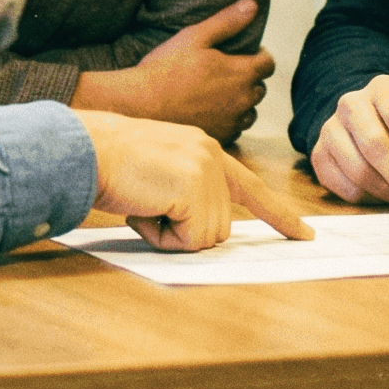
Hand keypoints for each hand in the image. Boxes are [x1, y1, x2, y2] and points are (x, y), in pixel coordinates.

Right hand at [73, 0, 278, 141]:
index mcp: (241, 74)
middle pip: (259, 87)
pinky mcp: (220, 138)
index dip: (258, 55)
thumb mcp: (195, 37)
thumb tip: (252, 5)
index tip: (242, 52)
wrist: (141, 105)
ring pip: (249, 110)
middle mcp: (243, 101)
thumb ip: (227, 22)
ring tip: (215, 92)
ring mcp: (232, 122)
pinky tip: (206, 110)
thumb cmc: (166, 69)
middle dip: (247, 78)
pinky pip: (234, 128)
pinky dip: (227, 119)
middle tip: (223, 70)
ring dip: (239, 101)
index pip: (268, 64)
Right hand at [73, 109, 313, 250]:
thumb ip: (187, 190)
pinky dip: (162, 237)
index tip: (304, 233)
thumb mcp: (158, 169)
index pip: (250, 186)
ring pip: (206, 237)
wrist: (83, 150)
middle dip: (181, 230)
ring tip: (142, 204)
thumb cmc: (108, 163)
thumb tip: (204, 229)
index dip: (278, 214)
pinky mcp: (194, 188)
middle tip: (146, 205)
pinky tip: (142, 210)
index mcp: (204, 148)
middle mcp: (211, 155)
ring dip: (169, 234)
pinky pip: (190, 240)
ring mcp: (206, 171)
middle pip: (219, 226)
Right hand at [310, 74, 388, 208]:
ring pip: (357, 168)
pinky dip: (367, 198)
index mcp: (383, 89)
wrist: (375, 127)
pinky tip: (383, 195)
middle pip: (374, 143)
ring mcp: (330, 128)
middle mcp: (351, 103)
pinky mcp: (319, 154)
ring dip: (386, 191)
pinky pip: (342, 185)